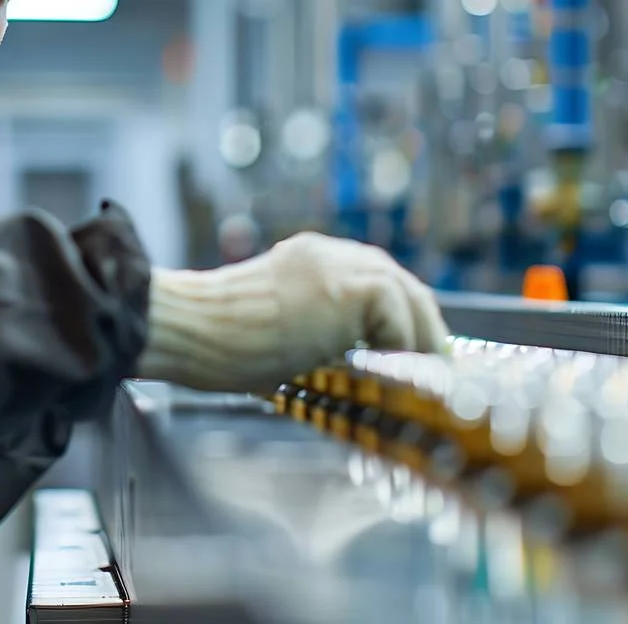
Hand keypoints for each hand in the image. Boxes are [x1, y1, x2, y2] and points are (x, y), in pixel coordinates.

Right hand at [135, 232, 448, 392]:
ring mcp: (338, 265)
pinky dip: (402, 342)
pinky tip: (393, 369)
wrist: (190, 328)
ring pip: (407, 294)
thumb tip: (353, 374)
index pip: (374, 284)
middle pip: (401, 283)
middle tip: (437, 365)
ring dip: (420, 336)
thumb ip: (315, 338)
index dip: (400, 320)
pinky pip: (397, 314)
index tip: (413, 353)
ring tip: (427, 373)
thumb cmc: (215, 343)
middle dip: (423, 326)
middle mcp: (329, 254)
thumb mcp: (276, 334)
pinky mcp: (345, 288)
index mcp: (309, 262)